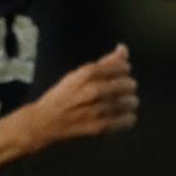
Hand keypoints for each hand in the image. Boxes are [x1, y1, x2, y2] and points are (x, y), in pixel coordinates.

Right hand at [15, 44, 137, 148]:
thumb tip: (124, 48)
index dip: (125, 70)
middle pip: (127, 84)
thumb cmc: (62, 96)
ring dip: (130, 102)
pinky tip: (123, 116)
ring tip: (125, 103)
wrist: (45, 122)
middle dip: (129, 86)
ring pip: (130, 102)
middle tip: (125, 89)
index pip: (120, 67)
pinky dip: (129, 118)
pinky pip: (127, 120)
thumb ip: (103, 63)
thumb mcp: (78, 75)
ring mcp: (97, 110)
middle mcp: (93, 91)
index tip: (124, 72)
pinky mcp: (100, 127)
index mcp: (86, 74)